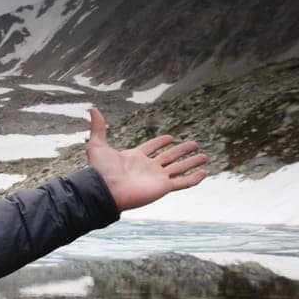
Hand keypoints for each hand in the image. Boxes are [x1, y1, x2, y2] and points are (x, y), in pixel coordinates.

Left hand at [84, 106, 207, 211]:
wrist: (105, 190)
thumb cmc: (100, 171)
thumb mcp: (97, 145)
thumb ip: (98, 127)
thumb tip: (92, 108)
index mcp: (134, 158)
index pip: (152, 148)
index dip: (161, 142)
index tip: (171, 137)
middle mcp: (148, 168)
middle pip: (170, 157)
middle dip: (183, 151)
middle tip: (195, 144)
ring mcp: (157, 178)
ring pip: (180, 168)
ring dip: (193, 162)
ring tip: (205, 156)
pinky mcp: (163, 187)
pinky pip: (183, 182)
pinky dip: (194, 178)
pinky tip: (204, 172)